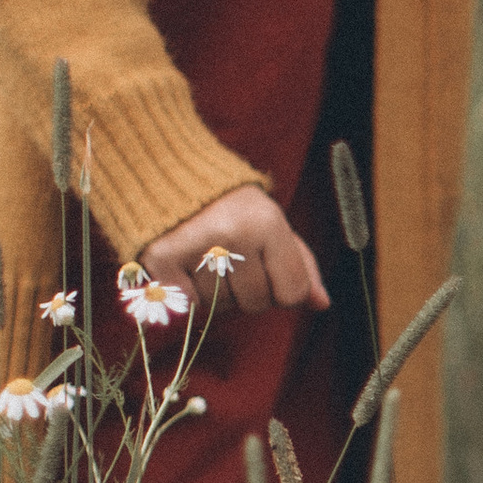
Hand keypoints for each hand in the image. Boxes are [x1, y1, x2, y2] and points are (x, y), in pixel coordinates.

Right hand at [140, 185, 326, 318]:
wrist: (167, 175)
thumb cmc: (228, 207)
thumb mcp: (272, 224)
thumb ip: (300, 265)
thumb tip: (322, 303)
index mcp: (267, 222)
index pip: (292, 293)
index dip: (281, 290)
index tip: (265, 268)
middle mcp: (234, 233)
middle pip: (256, 304)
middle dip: (245, 291)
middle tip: (229, 258)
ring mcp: (196, 245)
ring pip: (220, 307)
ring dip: (214, 292)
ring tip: (203, 256)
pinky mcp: (161, 257)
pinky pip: (187, 306)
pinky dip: (185, 294)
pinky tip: (182, 265)